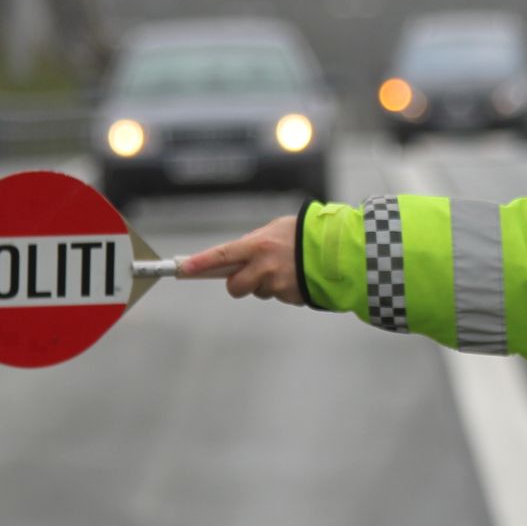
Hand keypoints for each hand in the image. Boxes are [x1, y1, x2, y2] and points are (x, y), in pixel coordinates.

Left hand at [181, 215, 301, 303]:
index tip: (183, 269)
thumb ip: (257, 240)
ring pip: (259, 291)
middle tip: (249, 275)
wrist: (342, 251)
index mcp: (259, 245)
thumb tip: (240, 255)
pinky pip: (280, 295)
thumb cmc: (309, 234)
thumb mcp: (279, 228)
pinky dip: (286, 288)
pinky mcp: (291, 297)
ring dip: (267, 284)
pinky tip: (299, 275)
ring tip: (288, 268)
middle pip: (235, 286)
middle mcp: (264, 267)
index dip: (200, 263)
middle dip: (238, 283)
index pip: (222, 256)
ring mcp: (278, 285)